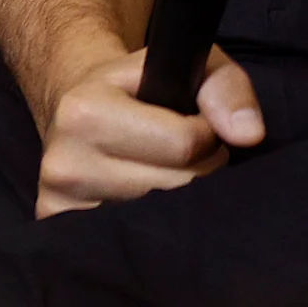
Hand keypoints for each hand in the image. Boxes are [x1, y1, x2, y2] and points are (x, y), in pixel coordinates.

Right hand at [33, 42, 264, 216]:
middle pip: (174, 186)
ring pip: (156, 218)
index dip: (207, 135)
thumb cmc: (143, 86)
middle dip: (197, 168)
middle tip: (181, 150)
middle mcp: (63, 161)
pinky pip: (131, 239)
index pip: (184, 145)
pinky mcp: (60, 228)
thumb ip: (227, 90)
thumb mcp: (190, 66)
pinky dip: (148, 220)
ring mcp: (58, 202)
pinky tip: (139, 192)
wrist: (79, 108)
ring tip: (159, 166)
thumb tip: (249, 135)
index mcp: (85, 111)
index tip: (198, 123)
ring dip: (175, 196)